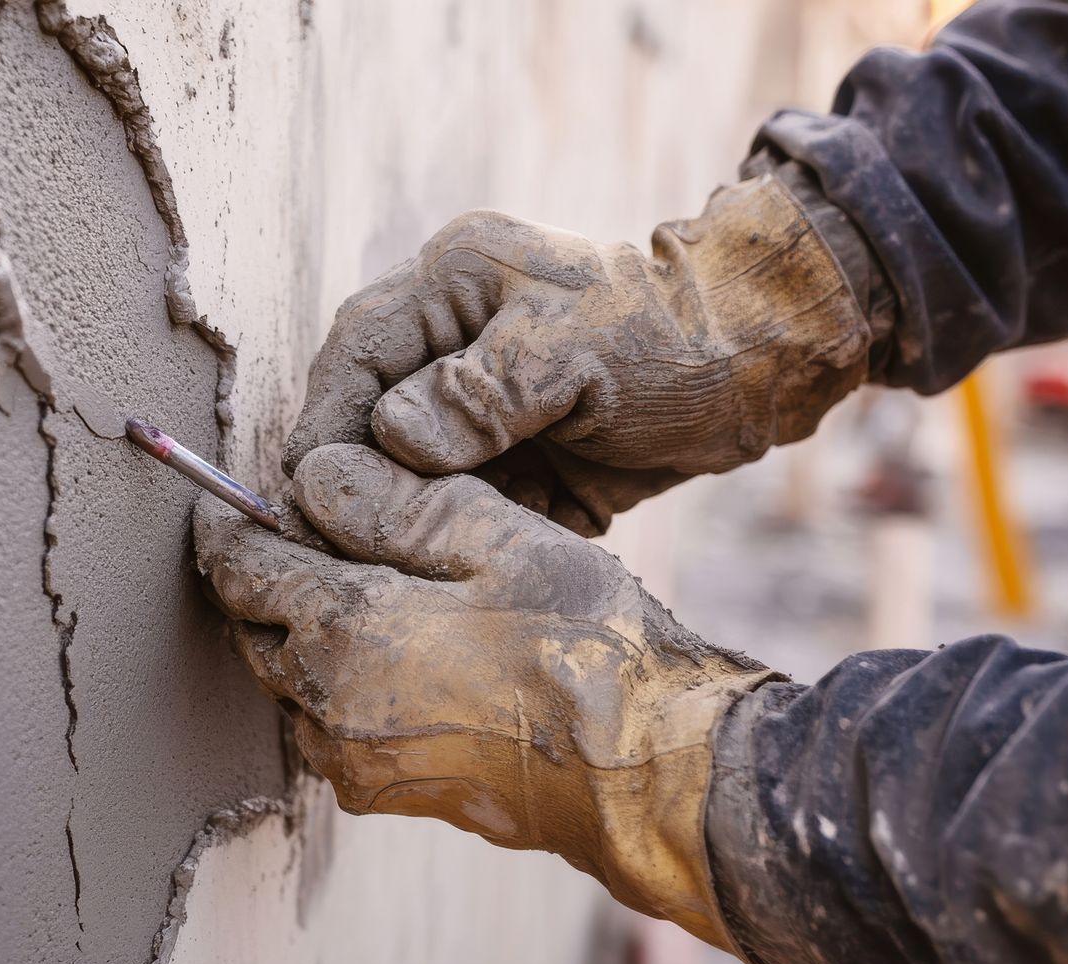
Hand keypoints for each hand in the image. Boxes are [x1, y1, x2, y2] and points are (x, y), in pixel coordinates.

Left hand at [194, 443, 778, 948]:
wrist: (647, 773)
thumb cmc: (586, 648)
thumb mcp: (496, 540)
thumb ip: (393, 505)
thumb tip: (312, 477)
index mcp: (343, 638)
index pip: (240, 570)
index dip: (230, 523)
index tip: (228, 498)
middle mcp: (330, 712)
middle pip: (254, 633)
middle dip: (262, 580)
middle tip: (299, 531)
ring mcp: (359, 764)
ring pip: (291, 685)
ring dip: (300, 636)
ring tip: (357, 585)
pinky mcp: (394, 794)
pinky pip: (332, 726)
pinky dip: (338, 682)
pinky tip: (397, 649)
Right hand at [285, 175, 869, 534]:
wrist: (765, 367)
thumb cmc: (676, 336)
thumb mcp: (574, 351)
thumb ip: (481, 393)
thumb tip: (391, 439)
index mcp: (455, 282)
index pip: (357, 350)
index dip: (325, 420)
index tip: (302, 489)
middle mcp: (457, 340)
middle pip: (372, 418)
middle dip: (360, 484)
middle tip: (339, 548)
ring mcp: (486, 402)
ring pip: (414, 473)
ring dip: (410, 523)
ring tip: (398, 577)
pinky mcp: (518, 456)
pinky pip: (468, 505)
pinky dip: (464, 540)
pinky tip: (460, 578)